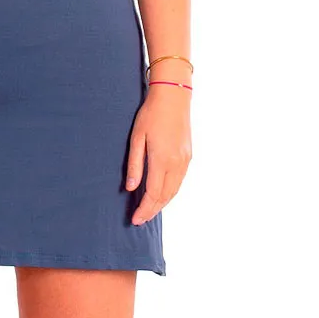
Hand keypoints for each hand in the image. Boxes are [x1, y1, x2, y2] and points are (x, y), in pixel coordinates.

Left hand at [125, 86, 191, 223]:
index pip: (153, 194)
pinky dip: (170, 192)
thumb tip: (130, 188)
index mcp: (162, 160)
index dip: (144, 210)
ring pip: (174, 191)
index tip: (135, 220)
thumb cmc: (150, 115)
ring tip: (149, 210)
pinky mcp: (189, 156)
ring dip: (162, 203)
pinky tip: (161, 193)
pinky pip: (179, 181)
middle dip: (153, 210)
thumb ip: (134, 165)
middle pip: (165, 197)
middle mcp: (177, 164)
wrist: (173, 97)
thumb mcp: (136, 138)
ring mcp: (185, 161)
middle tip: (140, 220)